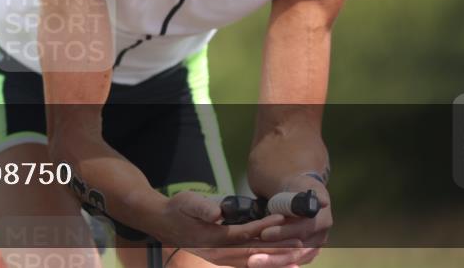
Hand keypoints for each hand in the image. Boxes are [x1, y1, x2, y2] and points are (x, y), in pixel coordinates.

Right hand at [159, 191, 313, 267]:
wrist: (162, 222)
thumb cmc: (177, 209)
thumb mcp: (187, 202)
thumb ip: (202, 208)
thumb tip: (217, 213)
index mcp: (213, 239)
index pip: (244, 235)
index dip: (264, 228)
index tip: (283, 220)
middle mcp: (218, 254)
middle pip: (253, 253)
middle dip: (278, 250)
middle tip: (301, 245)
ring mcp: (220, 259)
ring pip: (252, 262)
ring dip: (275, 261)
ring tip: (297, 259)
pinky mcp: (222, 260)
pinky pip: (246, 264)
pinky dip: (263, 264)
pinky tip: (278, 264)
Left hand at [258, 175, 332, 262]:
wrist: (298, 195)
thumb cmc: (294, 188)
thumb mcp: (297, 186)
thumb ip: (300, 197)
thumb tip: (322, 202)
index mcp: (322, 216)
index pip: (303, 228)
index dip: (284, 233)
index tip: (264, 234)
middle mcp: (321, 234)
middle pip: (299, 250)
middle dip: (275, 255)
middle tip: (253, 259)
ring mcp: (314, 246)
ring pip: (294, 259)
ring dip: (274, 262)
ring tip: (253, 263)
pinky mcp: (305, 254)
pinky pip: (291, 262)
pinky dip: (276, 263)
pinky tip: (260, 264)